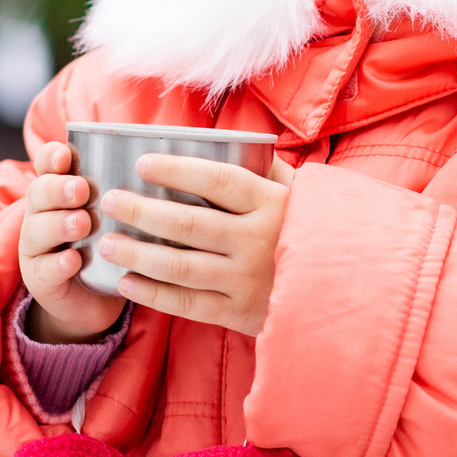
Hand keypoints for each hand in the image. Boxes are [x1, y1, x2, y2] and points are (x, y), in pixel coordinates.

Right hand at [16, 141, 126, 342]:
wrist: (91, 301)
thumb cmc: (107, 246)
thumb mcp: (114, 216)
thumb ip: (125, 192)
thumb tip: (166, 164)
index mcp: (58, 192)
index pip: (46, 165)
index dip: (52, 157)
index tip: (66, 155)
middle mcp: (41, 215)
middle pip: (39, 193)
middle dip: (58, 189)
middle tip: (82, 190)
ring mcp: (37, 248)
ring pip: (37, 230)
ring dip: (59, 224)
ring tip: (82, 222)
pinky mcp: (41, 279)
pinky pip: (45, 269)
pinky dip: (58, 264)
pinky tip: (74, 260)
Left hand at [95, 155, 297, 337]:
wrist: (349, 290)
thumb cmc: (315, 231)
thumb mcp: (300, 194)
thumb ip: (267, 170)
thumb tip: (226, 143)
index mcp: (271, 204)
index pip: (216, 180)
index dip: (176, 170)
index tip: (141, 163)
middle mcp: (257, 241)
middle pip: (189, 223)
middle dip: (142, 210)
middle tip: (110, 201)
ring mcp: (248, 280)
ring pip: (182, 266)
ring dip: (139, 254)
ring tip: (107, 242)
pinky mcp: (242, 313)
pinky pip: (190, 304)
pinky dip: (155, 294)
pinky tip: (126, 283)